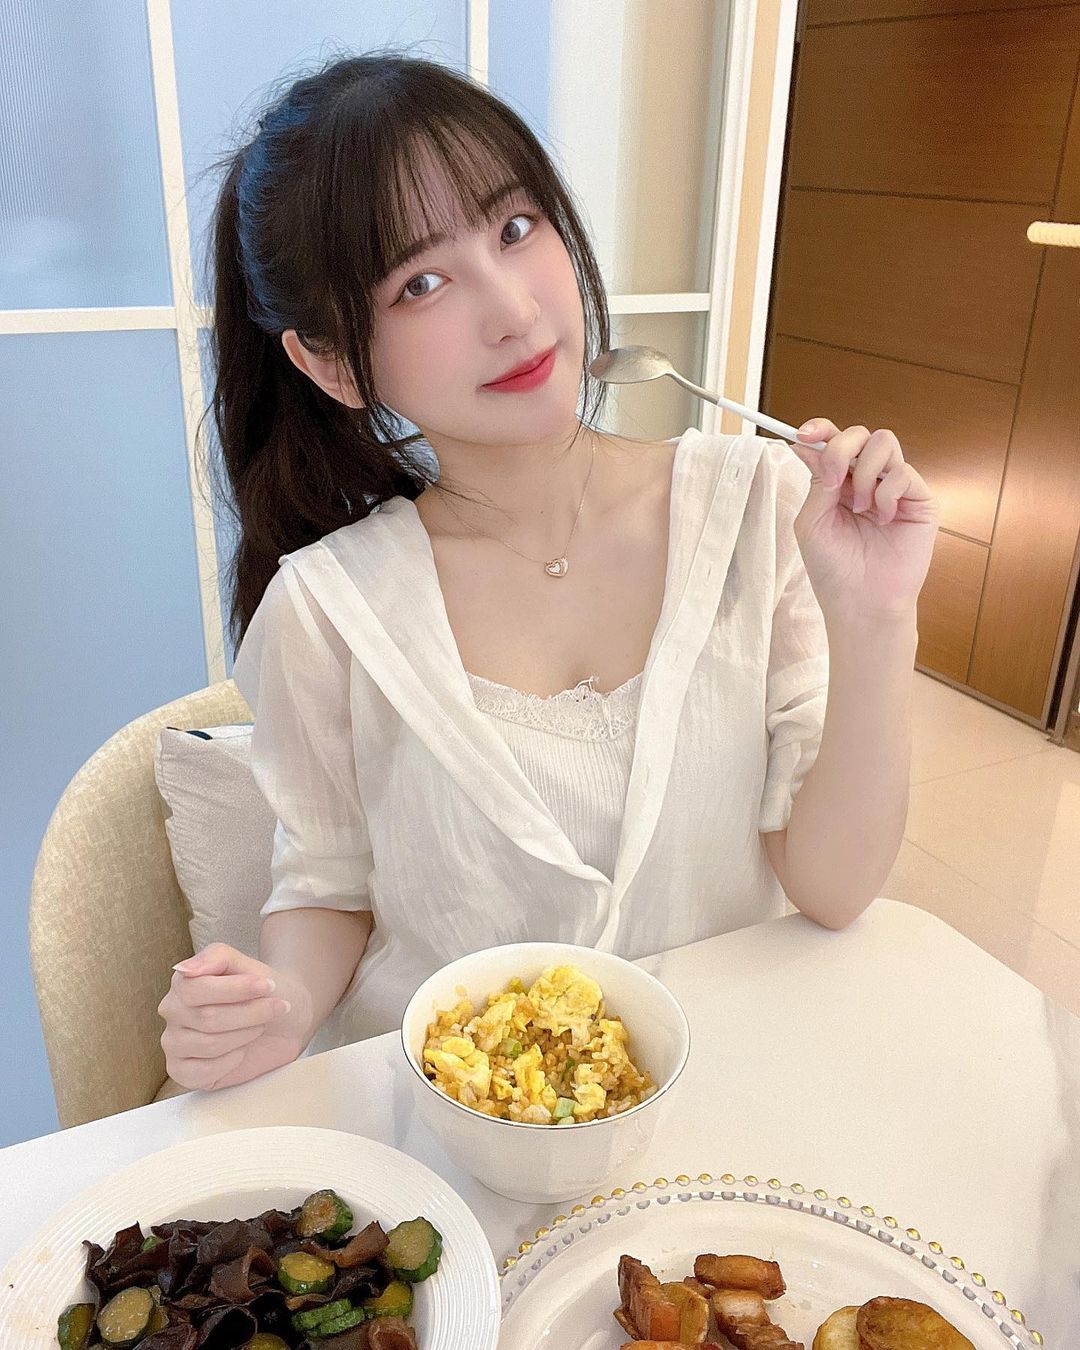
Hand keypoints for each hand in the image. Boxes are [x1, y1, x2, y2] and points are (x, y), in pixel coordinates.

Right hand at [158, 942, 313, 1090]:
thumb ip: (215, 957)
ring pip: (209, 1045)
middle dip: (250, 1014)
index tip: (267, 986)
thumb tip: (184, 970)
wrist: (283, 1016)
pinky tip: (240, 1050)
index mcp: (182, 983)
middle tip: (272, 1007)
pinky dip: (231, 1062)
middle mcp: (173, 1013)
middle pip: (208, 1018)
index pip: (195, 990)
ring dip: (245, 1035)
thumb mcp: (245, 963)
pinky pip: (202, 1073)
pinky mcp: (183, 1071)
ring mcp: (175, 1044)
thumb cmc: (262, 989)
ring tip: (258, 1026)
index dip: (236, 990)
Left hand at [789, 419, 939, 620]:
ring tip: (860, 508)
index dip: (820, 429)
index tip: (805, 435)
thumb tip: (805, 444)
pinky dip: (886, 494)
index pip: (833, 441)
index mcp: (838, 482)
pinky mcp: (919, 500)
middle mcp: (867, 480)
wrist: (860, 603)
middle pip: (860, 434)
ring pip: (885, 442)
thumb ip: (817, 481)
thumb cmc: (833, 569)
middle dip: (841, 449)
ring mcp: (894, 487)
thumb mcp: (812, 521)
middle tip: (834, 482)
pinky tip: (882, 520)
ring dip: (865, 472)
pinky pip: (903, 473)